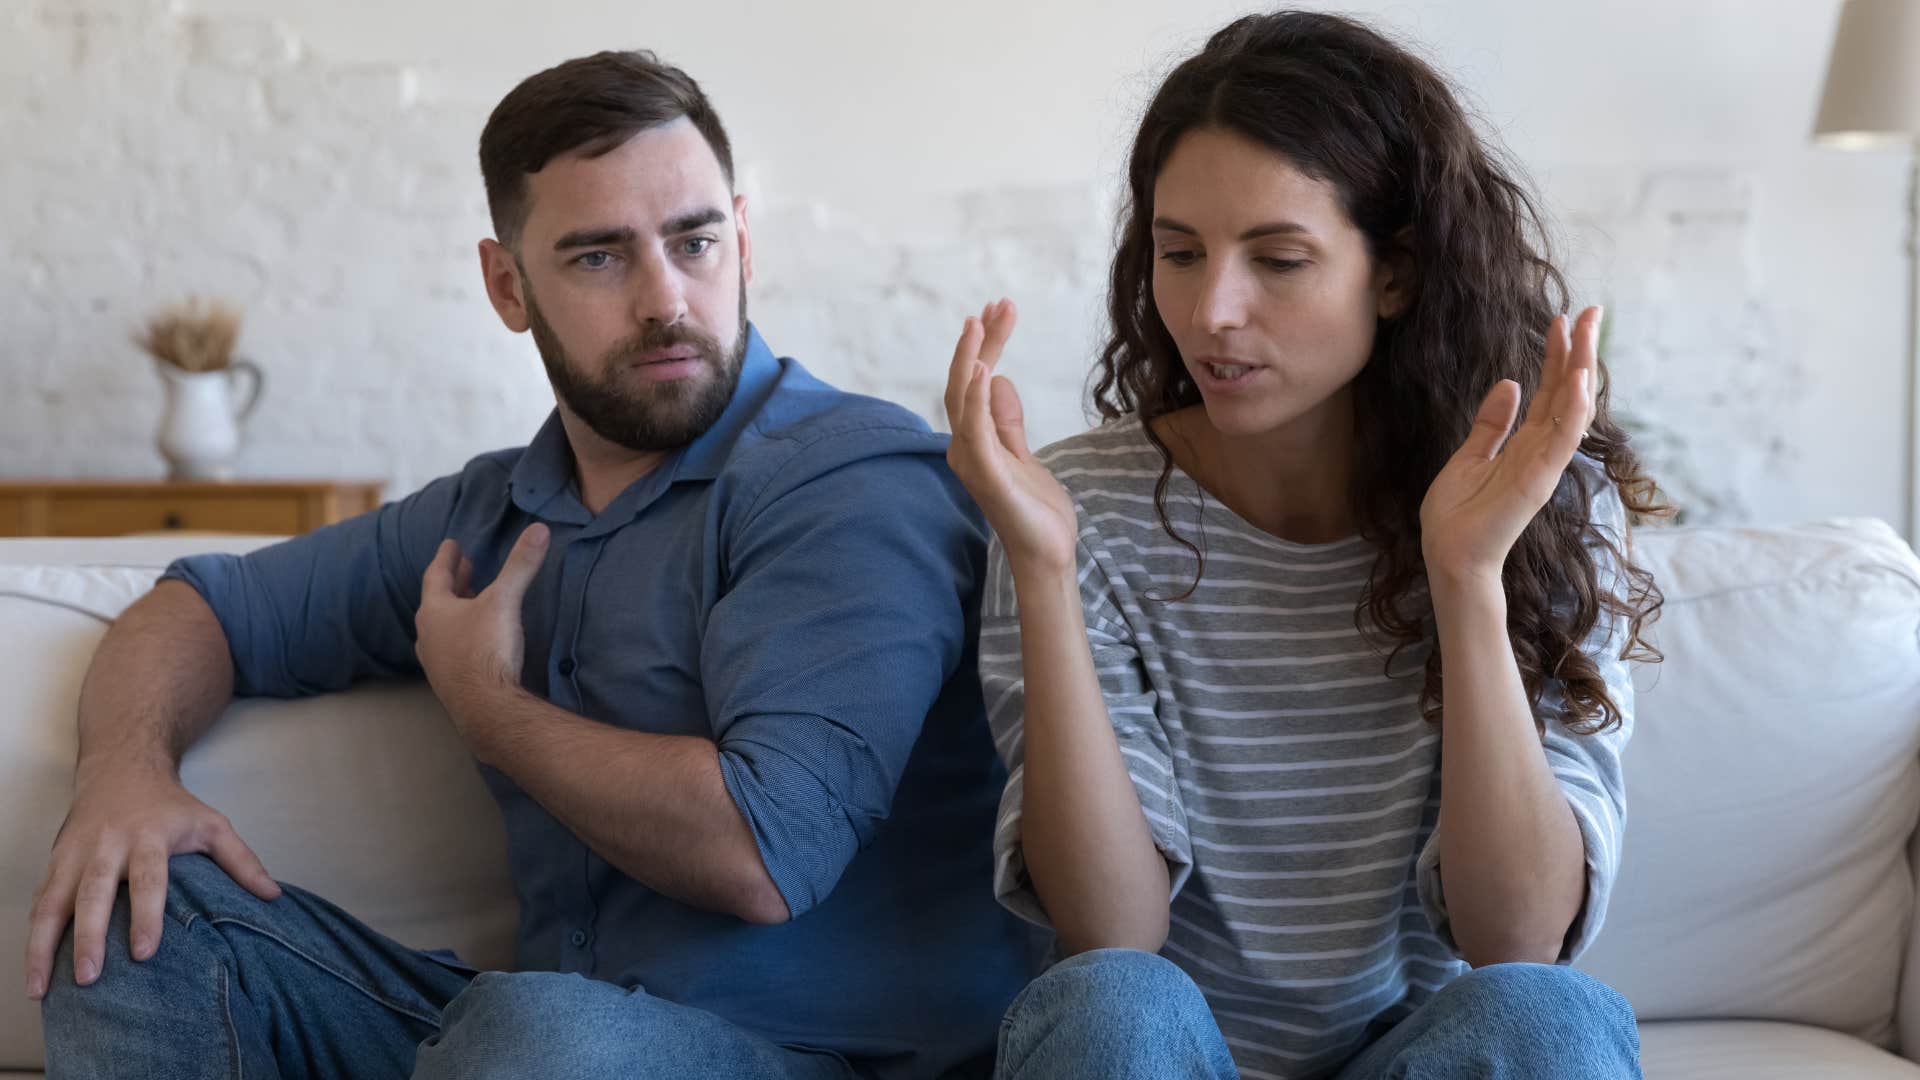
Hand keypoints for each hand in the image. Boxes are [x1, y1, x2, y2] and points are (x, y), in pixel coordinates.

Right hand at [25, 762, 278, 999]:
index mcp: (149, 837)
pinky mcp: (55, 861)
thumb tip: (273, 896)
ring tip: (40, 989)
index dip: (146, 915)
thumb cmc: (172, 805)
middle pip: (95, 892)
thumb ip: (242, 861)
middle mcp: (107, 845)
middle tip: (90, 977)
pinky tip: (33, 969)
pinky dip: (33, 935)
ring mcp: (75, 854)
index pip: (148, 879)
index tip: (145, 952)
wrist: (122, 767)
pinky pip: (39, 901)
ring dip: (43, 946)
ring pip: (53, 901)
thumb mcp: (212, 824)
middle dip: (90, 936)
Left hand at [415, 524, 547, 735]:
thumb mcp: (505, 600)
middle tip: (464, 567)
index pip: (436, 575)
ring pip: (442, 628)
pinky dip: (462, 636)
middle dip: (453, 582)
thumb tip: (539, 529)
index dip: (446, 557)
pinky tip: (475, 642)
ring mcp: (435, 662)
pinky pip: (451, 650)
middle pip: (438, 601)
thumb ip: (521, 565)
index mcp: (435, 611)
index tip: (451, 543)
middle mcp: (428, 636)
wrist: (485, 708)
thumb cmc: (487, 650)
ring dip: (456, 611)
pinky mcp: (449, 683)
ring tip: (471, 601)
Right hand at [943, 299, 1078, 577]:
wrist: (1047, 555)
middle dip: (981, 341)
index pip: (973, 384)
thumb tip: (999, 379)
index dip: (983, 347)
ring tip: (981, 321)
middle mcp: (963, 448)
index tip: (998, 312)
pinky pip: (976, 431)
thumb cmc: (1035, 510)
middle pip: (966, 383)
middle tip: (998, 304)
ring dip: (972, 358)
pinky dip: (978, 399)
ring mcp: (972, 461)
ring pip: (963, 400)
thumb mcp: (1024, 454)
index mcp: (972, 442)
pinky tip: (987, 370)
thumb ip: (1007, 421)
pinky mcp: (987, 476)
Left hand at [1419, 307, 1600, 582]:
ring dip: (1582, 369)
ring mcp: (1544, 464)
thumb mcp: (1469, 457)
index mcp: (1524, 443)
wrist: (1450, 556)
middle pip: (1567, 392)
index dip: (1557, 355)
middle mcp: (1541, 450)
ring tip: (1588, 331)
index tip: (1563, 320)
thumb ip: (1491, 424)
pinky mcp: (1539, 480)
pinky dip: (1573, 409)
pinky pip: (1562, 439)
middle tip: (1591, 311)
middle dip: (1579, 351)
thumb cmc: (1457, 515)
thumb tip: (1509, 384)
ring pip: (1572, 408)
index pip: (1548, 391)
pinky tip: (1579, 379)